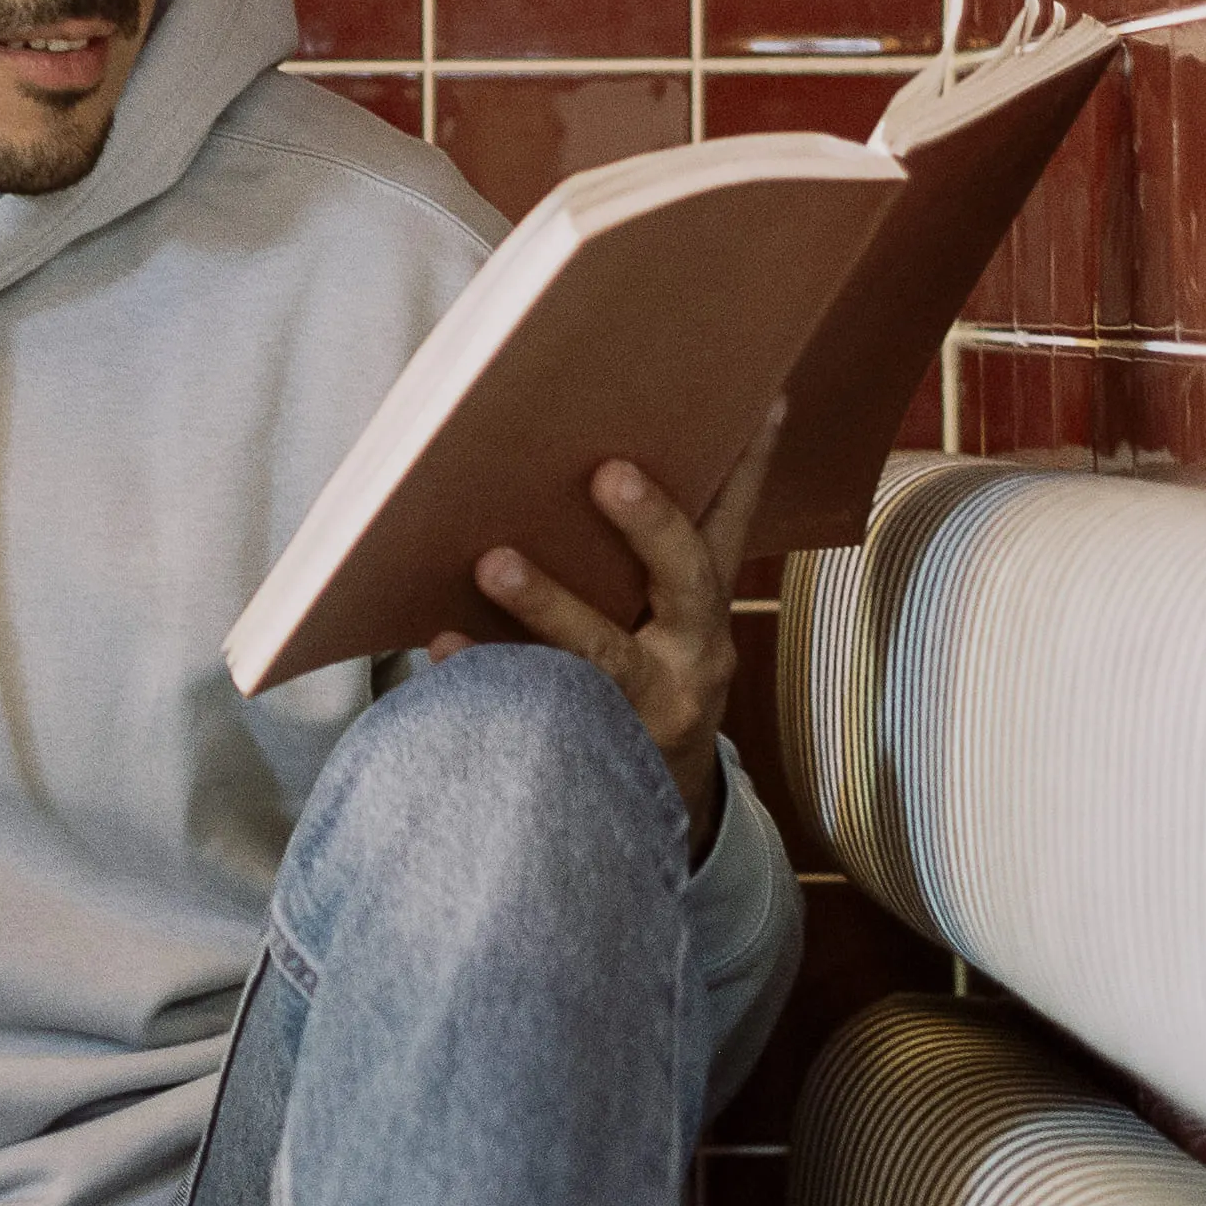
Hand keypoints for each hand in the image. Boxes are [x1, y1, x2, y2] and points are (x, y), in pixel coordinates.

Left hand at [435, 406, 779, 840]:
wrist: (647, 806)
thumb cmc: (640, 682)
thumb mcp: (666, 626)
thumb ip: (649, 562)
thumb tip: (595, 457)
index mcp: (707, 610)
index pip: (734, 526)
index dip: (753, 466)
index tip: (762, 400)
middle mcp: (693, 653)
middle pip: (685, 582)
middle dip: (650, 526)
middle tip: (607, 474)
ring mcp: (650, 707)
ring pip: (604, 654)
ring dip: (549, 605)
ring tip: (493, 562)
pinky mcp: (596, 750)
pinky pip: (541, 709)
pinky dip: (489, 674)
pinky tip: (443, 647)